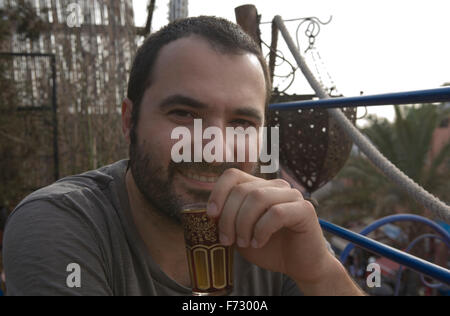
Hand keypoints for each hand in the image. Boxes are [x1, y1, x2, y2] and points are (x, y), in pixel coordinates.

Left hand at [206, 168, 335, 284]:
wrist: (298, 265)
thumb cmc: (269, 247)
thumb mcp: (240, 232)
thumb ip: (227, 219)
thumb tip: (209, 212)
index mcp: (258, 187)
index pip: (233, 175)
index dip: (218, 192)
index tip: (211, 215)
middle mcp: (275, 186)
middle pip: (243, 189)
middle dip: (228, 216)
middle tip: (226, 239)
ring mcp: (292, 195)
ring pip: (258, 197)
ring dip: (244, 223)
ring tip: (243, 242)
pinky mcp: (304, 209)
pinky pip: (276, 213)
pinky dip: (262, 229)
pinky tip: (258, 242)